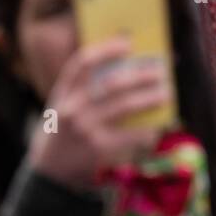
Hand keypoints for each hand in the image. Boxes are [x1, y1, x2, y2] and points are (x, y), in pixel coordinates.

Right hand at [28, 38, 170, 191]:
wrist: (50, 173)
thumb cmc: (63, 133)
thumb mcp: (63, 107)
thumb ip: (84, 90)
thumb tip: (126, 71)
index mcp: (63, 93)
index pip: (82, 63)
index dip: (105, 50)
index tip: (127, 42)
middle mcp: (73, 109)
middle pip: (112, 84)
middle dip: (139, 76)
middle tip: (160, 71)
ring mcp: (86, 129)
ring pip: (125, 107)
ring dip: (149, 98)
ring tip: (166, 94)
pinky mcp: (99, 150)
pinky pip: (130, 135)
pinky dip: (146, 130)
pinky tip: (158, 127)